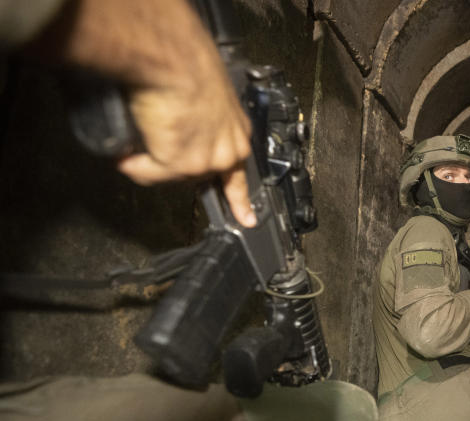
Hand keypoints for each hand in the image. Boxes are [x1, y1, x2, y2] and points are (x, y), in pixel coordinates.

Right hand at [118, 72, 253, 226]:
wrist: (173, 57)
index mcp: (237, 131)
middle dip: (169, 162)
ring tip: (142, 126)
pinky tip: (128, 144)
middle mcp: (228, 150)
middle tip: (155, 139)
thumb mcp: (207, 93)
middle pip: (194, 174)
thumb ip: (202, 116)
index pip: (239, 173)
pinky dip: (130, 161)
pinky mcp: (179, 163)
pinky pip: (144, 171)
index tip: (247, 220)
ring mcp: (205, 160)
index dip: (239, 199)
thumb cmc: (185, 60)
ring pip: (167, 173)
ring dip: (147, 158)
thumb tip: (181, 121)